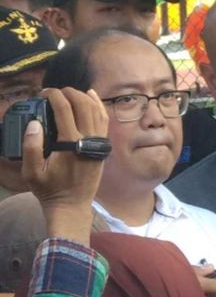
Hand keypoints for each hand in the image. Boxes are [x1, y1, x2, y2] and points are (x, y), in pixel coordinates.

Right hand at [23, 88, 108, 243]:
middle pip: (83, 105)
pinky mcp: (103, 145)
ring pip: (96, 110)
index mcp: (71, 143)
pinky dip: (98, 106)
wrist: (72, 204)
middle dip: (69, 93)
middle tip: (55, 92)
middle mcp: (89, 139)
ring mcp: (99, 142)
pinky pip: (104, 120)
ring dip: (83, 97)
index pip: (65, 109)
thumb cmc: (50, 189)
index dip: (54, 96)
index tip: (44, 93)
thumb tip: (34, 123)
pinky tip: (91, 96)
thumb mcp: (32, 172)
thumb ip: (31, 147)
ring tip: (68, 92)